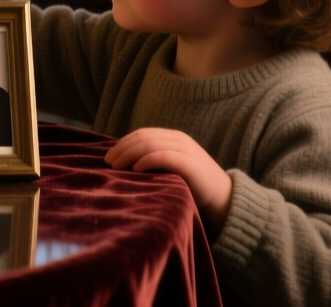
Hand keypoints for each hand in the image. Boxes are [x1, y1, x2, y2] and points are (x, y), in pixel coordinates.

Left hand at [105, 128, 232, 224]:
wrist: (223, 196)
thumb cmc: (194, 185)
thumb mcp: (173, 167)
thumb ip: (156, 160)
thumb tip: (126, 163)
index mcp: (174, 137)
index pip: (142, 133)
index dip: (123, 142)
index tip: (109, 156)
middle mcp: (178, 139)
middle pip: (143, 137)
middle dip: (122, 148)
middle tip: (107, 162)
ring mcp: (185, 149)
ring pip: (149, 144)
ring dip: (128, 154)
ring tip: (116, 166)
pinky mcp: (188, 162)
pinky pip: (161, 156)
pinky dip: (145, 161)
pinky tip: (135, 169)